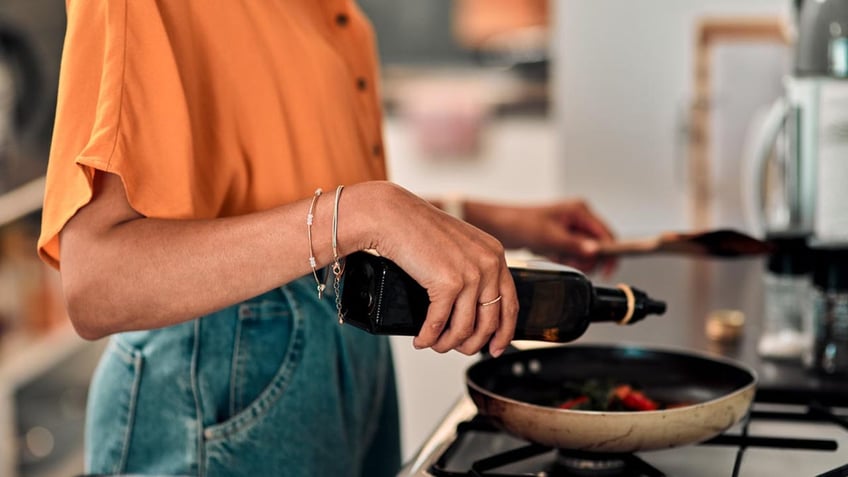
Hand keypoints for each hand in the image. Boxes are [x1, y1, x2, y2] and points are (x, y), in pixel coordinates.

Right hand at [346, 182, 517, 355]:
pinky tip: (421, 339)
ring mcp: (470, 274)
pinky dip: (428, 337)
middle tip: (457, 350)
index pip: (510, 304)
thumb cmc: (418, 229)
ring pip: (464, 328)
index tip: (496, 348)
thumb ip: (473, 270)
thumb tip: (473, 310)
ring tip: (434, 344)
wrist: (393, 215)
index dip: (504, 332)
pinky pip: (439, 324)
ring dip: (447, 344)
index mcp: (494, 255)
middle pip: (490, 322)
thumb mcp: (459, 247)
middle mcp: (489, 264)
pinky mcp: (448, 283)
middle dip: (472, 344)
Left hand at [466, 199, 616, 274]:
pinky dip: (565, 258)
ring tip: (557, 255)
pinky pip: (573, 253)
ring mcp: (571, 228)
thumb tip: (594, 252)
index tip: (607, 269)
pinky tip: (552, 255)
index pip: (606, 234)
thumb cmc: (521, 223)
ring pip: (586, 251)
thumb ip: (574, 245)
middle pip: (598, 245)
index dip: (609, 253)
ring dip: (574, 259)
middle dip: (586, 258)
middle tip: (571, 261)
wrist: (501, 226)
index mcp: (580, 210)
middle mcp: (579, 217)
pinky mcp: (563, 237)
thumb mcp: (550, 237)